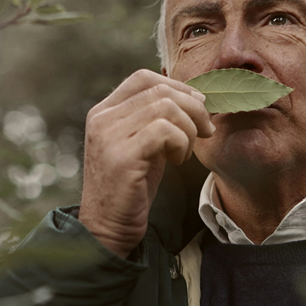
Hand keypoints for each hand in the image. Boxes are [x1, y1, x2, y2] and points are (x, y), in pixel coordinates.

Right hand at [79, 70, 214, 257]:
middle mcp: (102, 118)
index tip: (196, 108)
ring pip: (166, 107)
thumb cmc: (131, 186)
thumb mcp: (141, 144)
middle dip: (192, 108)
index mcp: (104, 111)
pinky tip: (177, 161)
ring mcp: (108, 135)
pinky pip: (164, 131)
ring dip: (188, 129)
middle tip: (204, 131)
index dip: (177, 87)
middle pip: (159, 89)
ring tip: (184, 152)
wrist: (107, 227)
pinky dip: (181, 144)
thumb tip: (194, 96)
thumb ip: (155, 119)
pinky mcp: (121, 156)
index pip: (143, 78)